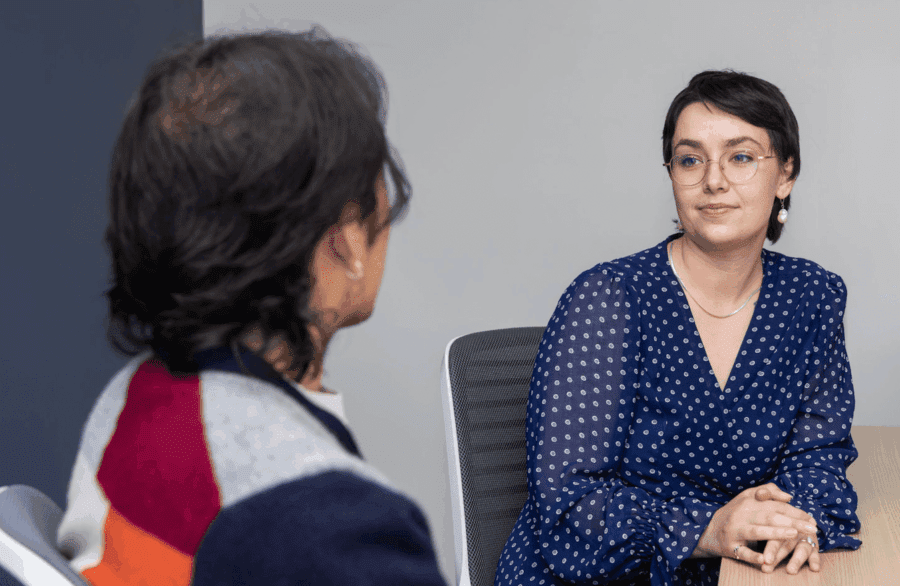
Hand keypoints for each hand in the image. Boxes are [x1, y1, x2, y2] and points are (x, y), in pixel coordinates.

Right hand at [693, 483, 817, 566]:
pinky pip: (743, 552)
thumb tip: (789, 496)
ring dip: (774, 533)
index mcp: (747, 501)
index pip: (774, 505)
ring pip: (755, 532)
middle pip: (768, 517)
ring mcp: (734, 531)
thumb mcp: (748, 497)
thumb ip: (768, 491)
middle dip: (791, 522)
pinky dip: (753, 556)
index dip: (794, 511)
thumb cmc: (736, 513)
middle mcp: (741, 514)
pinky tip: (765, 560)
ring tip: (793, 535)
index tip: (811, 518)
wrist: (708, 530)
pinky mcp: (730, 547)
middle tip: (811, 528)